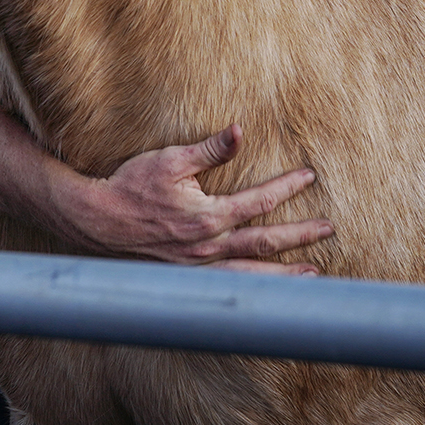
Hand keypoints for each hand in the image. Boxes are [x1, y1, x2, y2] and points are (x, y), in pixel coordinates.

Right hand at [59, 124, 331, 274]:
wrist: (96, 220)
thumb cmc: (132, 185)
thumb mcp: (171, 160)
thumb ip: (210, 149)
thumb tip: (240, 130)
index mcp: (209, 215)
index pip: (259, 200)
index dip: (287, 187)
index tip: (309, 177)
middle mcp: (208, 246)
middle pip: (265, 243)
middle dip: (300, 237)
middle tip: (328, 230)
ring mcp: (198, 266)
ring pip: (250, 273)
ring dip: (284, 275)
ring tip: (313, 276)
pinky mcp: (186, 275)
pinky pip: (228, 285)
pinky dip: (252, 289)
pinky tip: (265, 293)